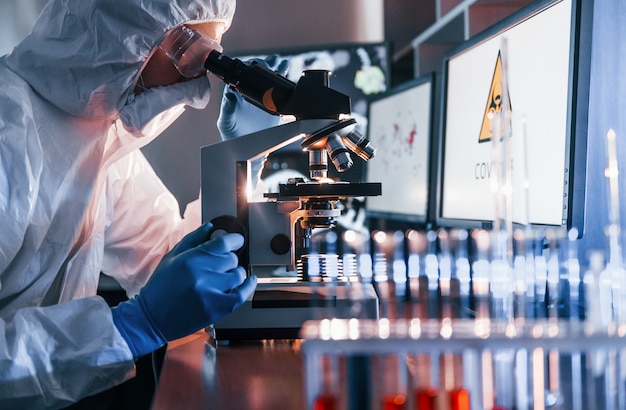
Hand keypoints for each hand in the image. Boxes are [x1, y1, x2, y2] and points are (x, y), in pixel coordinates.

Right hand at [111, 223, 255, 357]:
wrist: (151, 318)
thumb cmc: (159, 288)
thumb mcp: (172, 258)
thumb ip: (193, 240)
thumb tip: (210, 227)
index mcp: (191, 259)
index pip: (223, 243)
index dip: (234, 240)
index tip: (237, 240)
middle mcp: (202, 274)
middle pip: (232, 259)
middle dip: (228, 260)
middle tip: (221, 266)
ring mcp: (211, 292)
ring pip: (238, 275)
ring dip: (235, 274)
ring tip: (225, 278)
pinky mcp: (217, 308)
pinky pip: (242, 294)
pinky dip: (249, 286)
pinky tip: (249, 281)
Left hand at [217, 55, 289, 139]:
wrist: (246, 148)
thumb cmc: (232, 134)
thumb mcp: (226, 123)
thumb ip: (227, 109)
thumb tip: (228, 96)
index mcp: (237, 94)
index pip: (242, 75)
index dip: (249, 67)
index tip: (254, 64)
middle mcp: (249, 94)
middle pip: (258, 74)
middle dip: (266, 65)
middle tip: (272, 61)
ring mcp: (261, 99)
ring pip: (269, 80)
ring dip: (276, 70)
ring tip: (282, 63)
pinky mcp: (272, 107)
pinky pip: (279, 93)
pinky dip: (284, 83)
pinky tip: (288, 76)